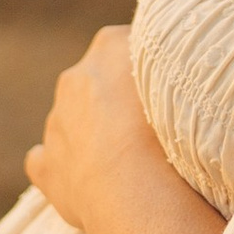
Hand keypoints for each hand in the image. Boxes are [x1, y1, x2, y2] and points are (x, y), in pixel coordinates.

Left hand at [27, 26, 225, 233]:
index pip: (132, 45)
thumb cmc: (171, 127)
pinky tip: (86, 181)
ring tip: (128, 162)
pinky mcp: (45, 165)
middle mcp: (75, 77)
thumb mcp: (188, 76)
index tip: (170, 90)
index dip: (151, 68)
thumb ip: (176, 64)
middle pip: (99, 81)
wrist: (136, 187)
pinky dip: (63, 168)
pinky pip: (47, 161)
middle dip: (117, 100)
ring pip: (74, 121)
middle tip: (151, 128)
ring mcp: (55, 123)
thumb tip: (185, 62)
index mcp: (108, 45)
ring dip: (93, 135)